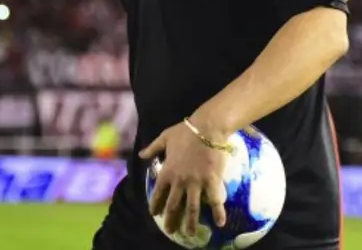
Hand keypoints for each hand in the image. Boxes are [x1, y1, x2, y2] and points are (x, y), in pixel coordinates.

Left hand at [139, 121, 229, 236]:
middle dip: (171, 220)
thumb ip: (152, 148)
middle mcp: (179, 180)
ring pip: (192, 208)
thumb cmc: (186, 131)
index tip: (155, 214)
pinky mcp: (211, 181)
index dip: (155, 205)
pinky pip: (214, 200)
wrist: (207, 127)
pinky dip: (218, 213)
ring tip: (190, 234)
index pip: (158, 193)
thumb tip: (140, 155)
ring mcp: (195, 182)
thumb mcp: (164, 137)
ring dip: (191, 223)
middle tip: (171, 230)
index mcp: (167, 171)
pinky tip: (220, 223)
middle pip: (173, 205)